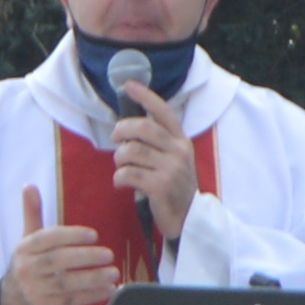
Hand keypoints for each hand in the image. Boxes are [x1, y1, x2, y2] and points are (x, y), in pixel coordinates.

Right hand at [0, 186, 121, 304]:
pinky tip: (109, 290)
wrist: (10, 303)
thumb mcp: (26, 240)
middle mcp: (27, 269)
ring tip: (114, 273)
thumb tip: (30, 185)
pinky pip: (71, 302)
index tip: (93, 235)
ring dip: (93, 279)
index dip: (71, 236)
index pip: (47, 239)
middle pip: (58, 261)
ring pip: (66, 283)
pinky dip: (92, 296)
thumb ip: (32, 214)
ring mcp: (35, 291)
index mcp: (24, 249)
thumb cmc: (27, 266)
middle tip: (109, 254)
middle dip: (85, 257)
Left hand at [105, 87, 198, 243]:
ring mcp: (171, 169)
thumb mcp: (174, 159)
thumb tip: (127, 126)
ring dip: (119, 158)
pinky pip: (128, 174)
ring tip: (121, 166)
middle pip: (142, 128)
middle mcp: (178, 151)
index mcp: (181, 141)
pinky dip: (119, 178)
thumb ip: (157, 142)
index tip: (128, 85)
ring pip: (131, 151)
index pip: (163, 112)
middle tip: (116, 138)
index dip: (145, 96)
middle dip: (122, 130)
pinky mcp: (160, 187)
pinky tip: (122, 183)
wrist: (189, 219)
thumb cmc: (174, 186)